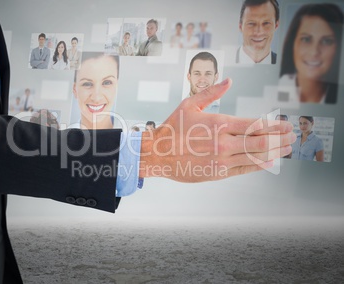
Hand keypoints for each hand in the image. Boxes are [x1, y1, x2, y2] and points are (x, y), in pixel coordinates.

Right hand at [139, 78, 294, 181]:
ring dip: (275, 152)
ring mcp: (222, 160)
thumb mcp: (190, 105)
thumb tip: (229, 81)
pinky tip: (269, 162)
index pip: (255, 125)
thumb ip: (212, 93)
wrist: (157, 153)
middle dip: (280, 139)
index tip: (286, 125)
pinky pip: (244, 169)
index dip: (274, 126)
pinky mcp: (217, 173)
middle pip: (261, 142)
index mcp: (219, 124)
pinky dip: (259, 165)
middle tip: (292, 137)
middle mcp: (224, 143)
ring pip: (256, 157)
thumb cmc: (172, 128)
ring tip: (286, 149)